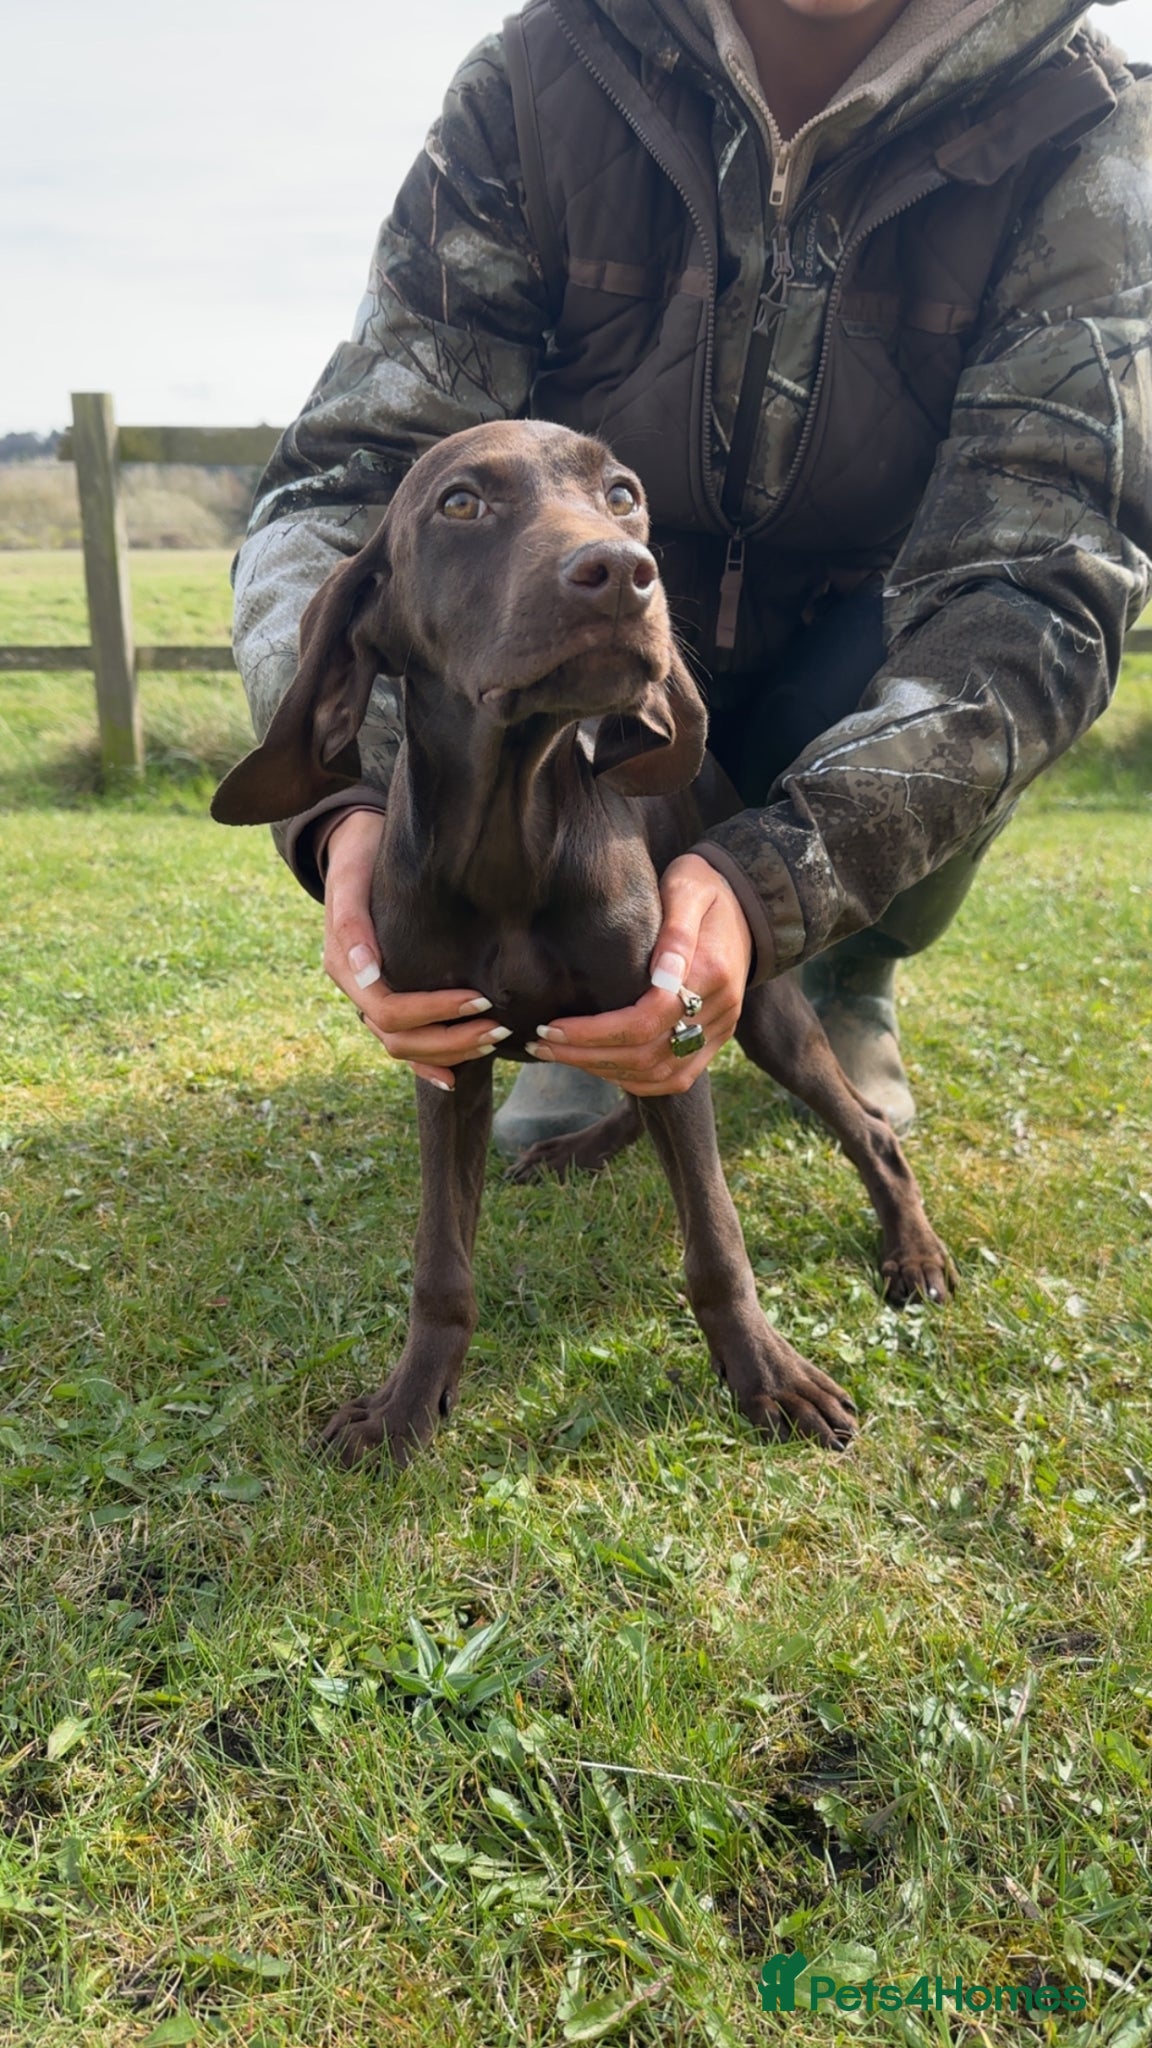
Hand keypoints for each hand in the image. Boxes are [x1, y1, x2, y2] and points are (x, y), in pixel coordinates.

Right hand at [323, 809, 503, 1088]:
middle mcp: (356, 988)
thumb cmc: (362, 853)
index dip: (435, 1012)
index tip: (481, 999)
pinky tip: (454, 1076)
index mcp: (344, 966)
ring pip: (403, 1046)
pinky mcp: (387, 993)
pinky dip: (427, 1062)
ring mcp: (369, 995)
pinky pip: (403, 1039)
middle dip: (450, 1040)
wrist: (358, 841)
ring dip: (448, 1052)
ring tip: (492, 1042)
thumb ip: (352, 925)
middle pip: (398, 1039)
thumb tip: (367, 974)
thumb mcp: (352, 879)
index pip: (390, 1010)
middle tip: (498, 1030)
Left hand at [524, 852, 753, 1094]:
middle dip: (588, 1055)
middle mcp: (720, 1011)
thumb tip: (662, 971)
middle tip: (541, 1044)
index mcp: (712, 973)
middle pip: (648, 1055)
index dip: (596, 1031)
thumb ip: (676, 929)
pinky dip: (633, 1080)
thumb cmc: (705, 889)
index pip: (648, 1020)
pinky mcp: (715, 1041)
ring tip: (558, 1055)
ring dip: (604, 1072)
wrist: (749, 905)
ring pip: (660, 1074)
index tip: (553, 1026)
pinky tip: (597, 1066)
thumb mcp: (689, 888)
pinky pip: (675, 1078)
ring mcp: (720, 1031)